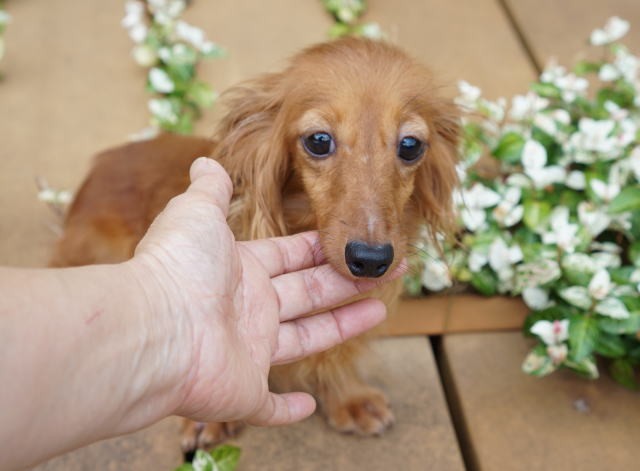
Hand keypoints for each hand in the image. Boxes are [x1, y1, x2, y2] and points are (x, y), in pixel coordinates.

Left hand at [131, 157, 396, 426]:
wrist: (154, 329)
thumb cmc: (179, 266)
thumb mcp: (197, 213)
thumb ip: (209, 189)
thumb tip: (205, 160)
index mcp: (242, 271)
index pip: (291, 256)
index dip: (322, 249)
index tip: (350, 241)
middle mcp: (249, 310)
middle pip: (310, 293)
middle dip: (348, 281)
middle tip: (385, 269)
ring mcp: (246, 353)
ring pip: (306, 340)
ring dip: (342, 327)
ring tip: (381, 309)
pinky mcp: (243, 392)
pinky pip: (269, 406)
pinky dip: (288, 411)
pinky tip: (310, 408)